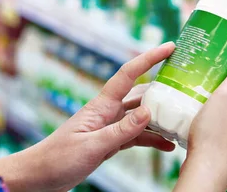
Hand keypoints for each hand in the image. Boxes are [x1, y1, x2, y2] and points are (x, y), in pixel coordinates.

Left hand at [0, 42, 175, 191]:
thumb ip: (122, 130)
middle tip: (188, 84)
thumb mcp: (92, 146)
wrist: (38, 178)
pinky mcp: (110, 141)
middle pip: (140, 93)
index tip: (170, 47)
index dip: (149, 58)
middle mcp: (108, 112)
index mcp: (101, 106)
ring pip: (142, 116)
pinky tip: (167, 145)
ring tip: (183, 119)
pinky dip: (152, 139)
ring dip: (161, 117)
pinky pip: (137, 136)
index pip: (128, 74)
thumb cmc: (58, 159)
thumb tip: (149, 110)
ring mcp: (110, 126)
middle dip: (163, 87)